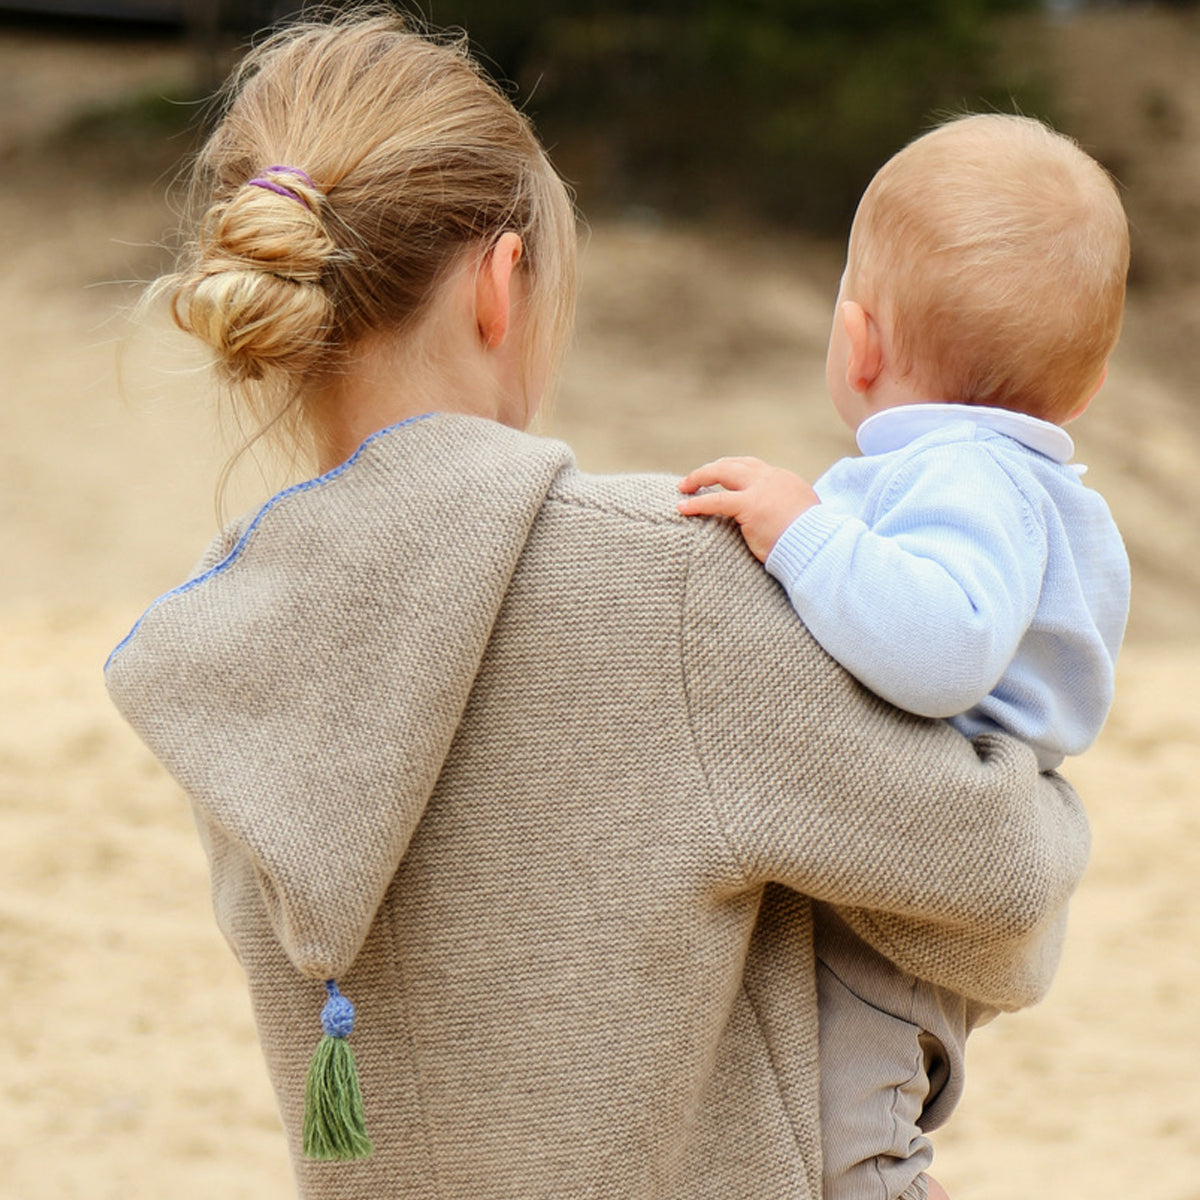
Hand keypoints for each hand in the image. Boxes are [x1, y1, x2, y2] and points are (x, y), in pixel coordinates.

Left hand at [677, 456, 818, 562]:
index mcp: (784, 480)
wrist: (818, 546)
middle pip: (734, 464)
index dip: (733, 472)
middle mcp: (771, 478)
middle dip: (712, 469)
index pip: (753, 468)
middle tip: (695, 479)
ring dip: (699, 477)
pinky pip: (715, 500)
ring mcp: (759, 489)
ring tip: (683, 488)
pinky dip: (696, 503)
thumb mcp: (801, 517)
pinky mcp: (749, 505)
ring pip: (721, 472)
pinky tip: (682, 508)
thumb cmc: (811, 540)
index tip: (719, 479)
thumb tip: (776, 520)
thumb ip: (785, 511)